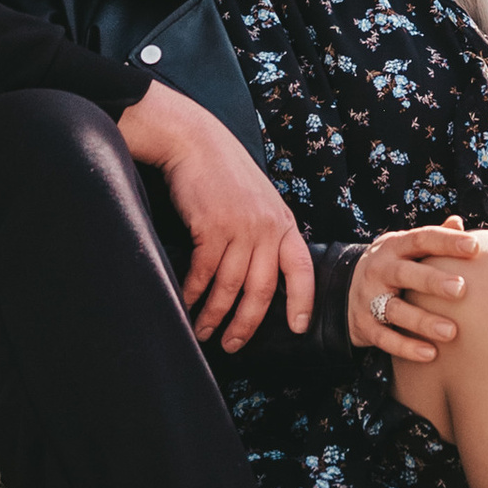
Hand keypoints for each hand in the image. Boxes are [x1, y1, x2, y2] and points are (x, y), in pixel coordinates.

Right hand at [119, 84, 313, 349]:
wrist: (195, 141)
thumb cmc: (224, 171)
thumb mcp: (260, 199)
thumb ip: (267, 231)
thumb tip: (263, 269)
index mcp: (284, 223)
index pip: (301, 270)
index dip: (302, 302)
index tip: (297, 328)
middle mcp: (267, 228)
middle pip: (261, 289)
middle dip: (246, 324)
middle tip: (232, 345)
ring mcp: (240, 228)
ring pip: (230, 286)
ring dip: (214, 314)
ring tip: (203, 332)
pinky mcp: (211, 227)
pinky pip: (203, 272)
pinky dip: (192, 293)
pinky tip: (185, 304)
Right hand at [348, 215, 487, 363]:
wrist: (344, 289)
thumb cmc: (392, 267)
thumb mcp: (405, 249)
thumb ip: (432, 238)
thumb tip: (458, 222)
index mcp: (394, 247)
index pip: (421, 239)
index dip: (446, 241)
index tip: (474, 247)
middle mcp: (379, 270)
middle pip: (405, 273)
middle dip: (432, 281)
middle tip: (461, 289)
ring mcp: (369, 298)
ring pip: (395, 309)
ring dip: (423, 321)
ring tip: (451, 331)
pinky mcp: (364, 325)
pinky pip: (384, 338)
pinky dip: (406, 347)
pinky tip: (430, 354)